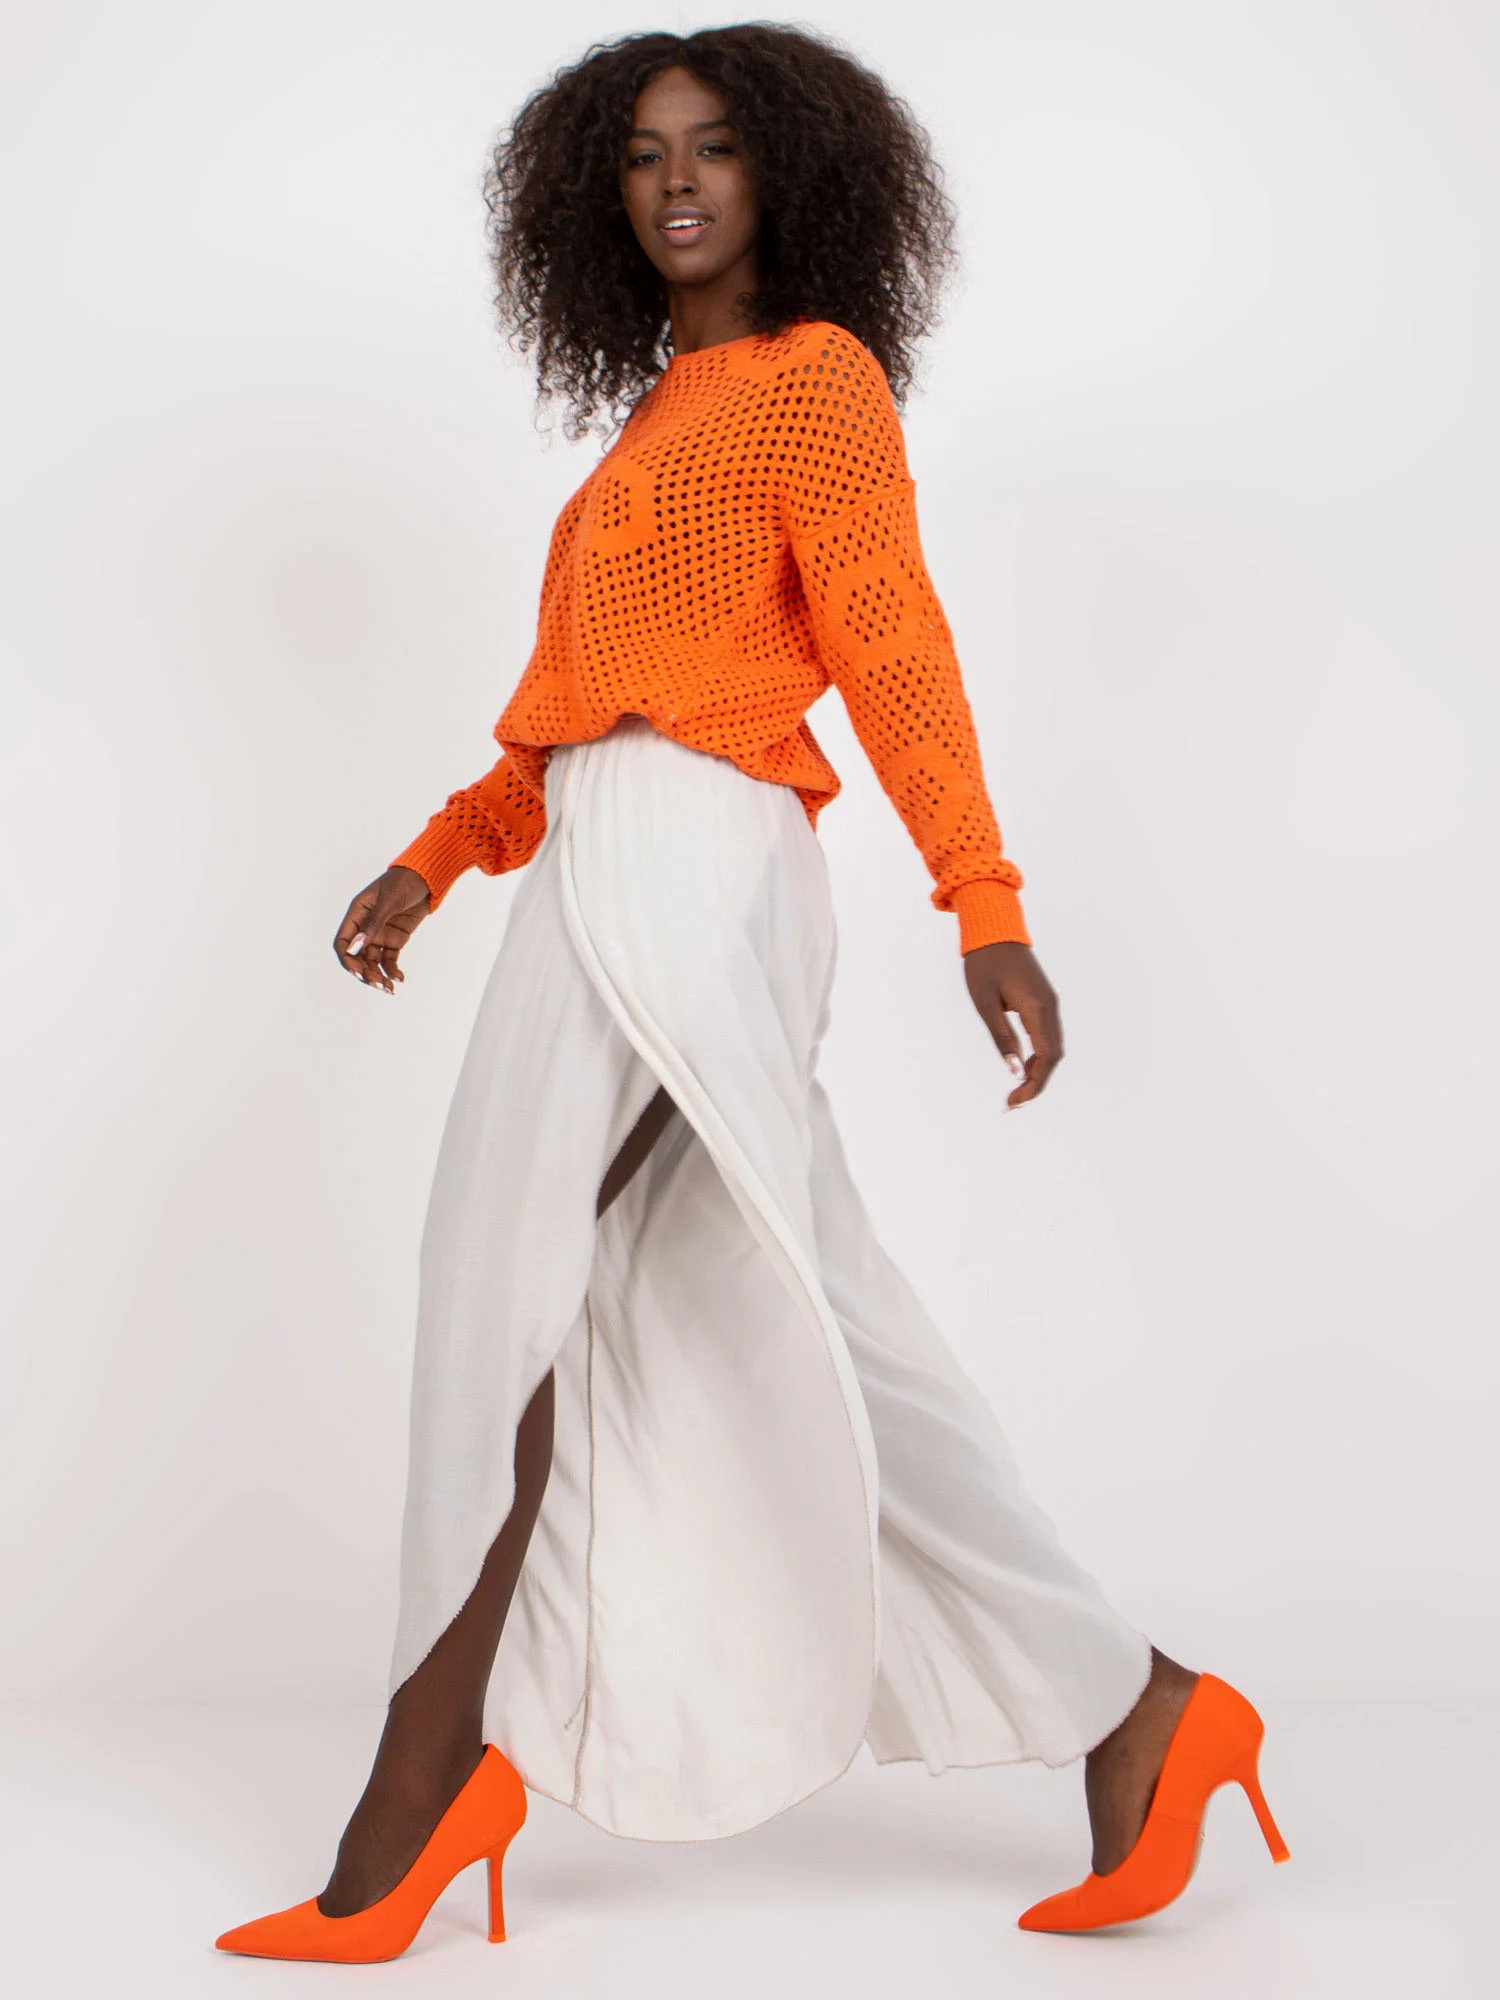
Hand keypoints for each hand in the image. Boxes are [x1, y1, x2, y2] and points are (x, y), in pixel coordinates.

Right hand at [333, 866, 431, 993]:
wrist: (427, 878)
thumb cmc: (404, 882)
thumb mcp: (389, 901)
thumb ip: (373, 923)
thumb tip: (355, 946)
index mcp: (357, 914)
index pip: (343, 942)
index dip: (347, 960)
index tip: (358, 973)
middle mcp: (365, 927)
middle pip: (358, 957)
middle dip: (366, 973)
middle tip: (379, 986)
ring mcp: (380, 934)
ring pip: (373, 962)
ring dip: (379, 976)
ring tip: (389, 989)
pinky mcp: (395, 940)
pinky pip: (389, 960)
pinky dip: (393, 971)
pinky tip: (400, 979)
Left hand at [963, 940, 1063, 1108]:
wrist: (994, 930)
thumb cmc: (984, 964)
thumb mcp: (985, 1003)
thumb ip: (1002, 1038)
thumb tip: (1014, 1072)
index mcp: (1037, 1008)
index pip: (1046, 1058)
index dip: (1034, 1084)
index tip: (1014, 1101)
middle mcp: (1050, 1008)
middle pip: (1054, 1057)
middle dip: (1036, 1084)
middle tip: (1012, 1102)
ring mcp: (1050, 1004)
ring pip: (1053, 1048)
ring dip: (1038, 1072)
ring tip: (1015, 1090)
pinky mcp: (1044, 1002)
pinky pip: (1048, 1036)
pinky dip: (1039, 1056)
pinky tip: (1022, 1066)